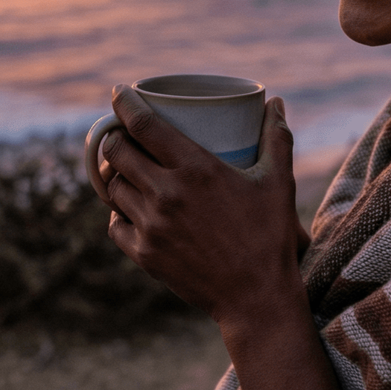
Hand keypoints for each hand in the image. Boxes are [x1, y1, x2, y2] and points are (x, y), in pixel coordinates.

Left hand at [100, 85, 344, 389]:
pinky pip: (115, 224)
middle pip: (117, 152)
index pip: (142, 124)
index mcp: (194, 168)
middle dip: (114, 137)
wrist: (256, 298)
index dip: (124, 103)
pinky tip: (130, 207)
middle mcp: (165, 193)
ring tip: (125, 169)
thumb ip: (277, 138)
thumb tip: (276, 103)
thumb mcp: (278, 182)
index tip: (118, 92)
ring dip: (114, 173)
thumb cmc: (270, 236)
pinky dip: (119, 212)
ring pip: (112, 188)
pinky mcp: (144, 254)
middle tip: (123, 134)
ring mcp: (151, 226)